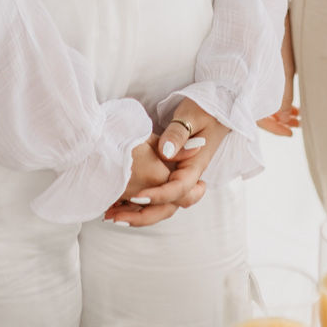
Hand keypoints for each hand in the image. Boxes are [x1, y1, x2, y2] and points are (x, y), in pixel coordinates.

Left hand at [105, 100, 226, 226]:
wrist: (216, 110)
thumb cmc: (203, 110)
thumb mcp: (191, 116)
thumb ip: (177, 134)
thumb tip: (166, 152)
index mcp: (194, 166)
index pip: (177, 189)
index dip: (157, 195)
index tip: (135, 197)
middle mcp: (186, 177)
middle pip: (168, 207)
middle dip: (142, 216)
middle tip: (115, 216)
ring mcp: (178, 178)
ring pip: (160, 207)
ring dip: (136, 214)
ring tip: (110, 214)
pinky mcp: (170, 176)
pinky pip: (155, 198)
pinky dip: (136, 206)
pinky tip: (116, 204)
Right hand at [258, 16, 298, 137]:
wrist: (268, 5)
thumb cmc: (277, 35)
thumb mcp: (284, 68)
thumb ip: (283, 95)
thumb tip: (285, 118)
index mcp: (247, 84)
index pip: (257, 116)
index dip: (274, 127)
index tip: (290, 132)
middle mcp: (245, 81)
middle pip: (258, 110)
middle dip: (279, 119)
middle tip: (298, 124)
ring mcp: (249, 73)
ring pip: (262, 99)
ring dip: (280, 108)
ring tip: (298, 115)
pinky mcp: (254, 64)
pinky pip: (262, 88)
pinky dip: (276, 96)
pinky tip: (290, 99)